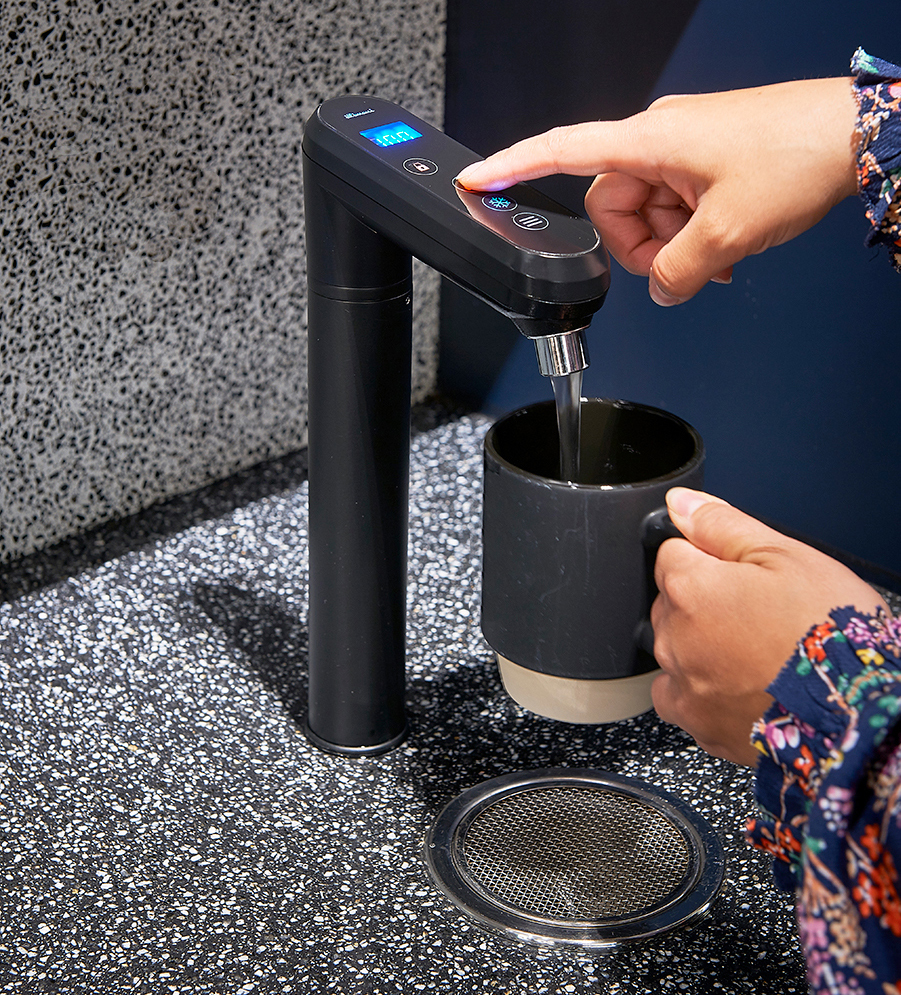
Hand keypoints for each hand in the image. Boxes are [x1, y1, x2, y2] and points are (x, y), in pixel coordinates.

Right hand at [455, 78, 858, 304]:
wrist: (859, 134)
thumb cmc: (799, 154)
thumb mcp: (728, 232)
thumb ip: (678, 272)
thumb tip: (661, 290)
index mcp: (650, 140)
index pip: (562, 151)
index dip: (513, 167)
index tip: (477, 181)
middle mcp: (661, 139)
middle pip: (611, 208)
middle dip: (641, 248)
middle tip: (682, 266)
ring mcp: (684, 150)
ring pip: (647, 215)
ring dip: (675, 246)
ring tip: (719, 255)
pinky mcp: (706, 160)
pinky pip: (676, 207)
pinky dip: (693, 235)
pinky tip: (725, 247)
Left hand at [650, 488, 887, 764]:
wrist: (861, 713)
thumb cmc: (832, 634)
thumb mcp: (787, 556)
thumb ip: (722, 525)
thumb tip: (681, 504)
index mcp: (692, 588)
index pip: (671, 552)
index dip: (707, 556)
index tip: (740, 572)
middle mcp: (675, 638)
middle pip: (670, 600)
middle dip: (702, 599)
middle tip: (758, 611)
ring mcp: (685, 685)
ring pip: (672, 647)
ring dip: (698, 643)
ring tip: (755, 650)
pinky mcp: (699, 725)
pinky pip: (678, 695)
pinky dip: (698, 688)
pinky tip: (738, 682)